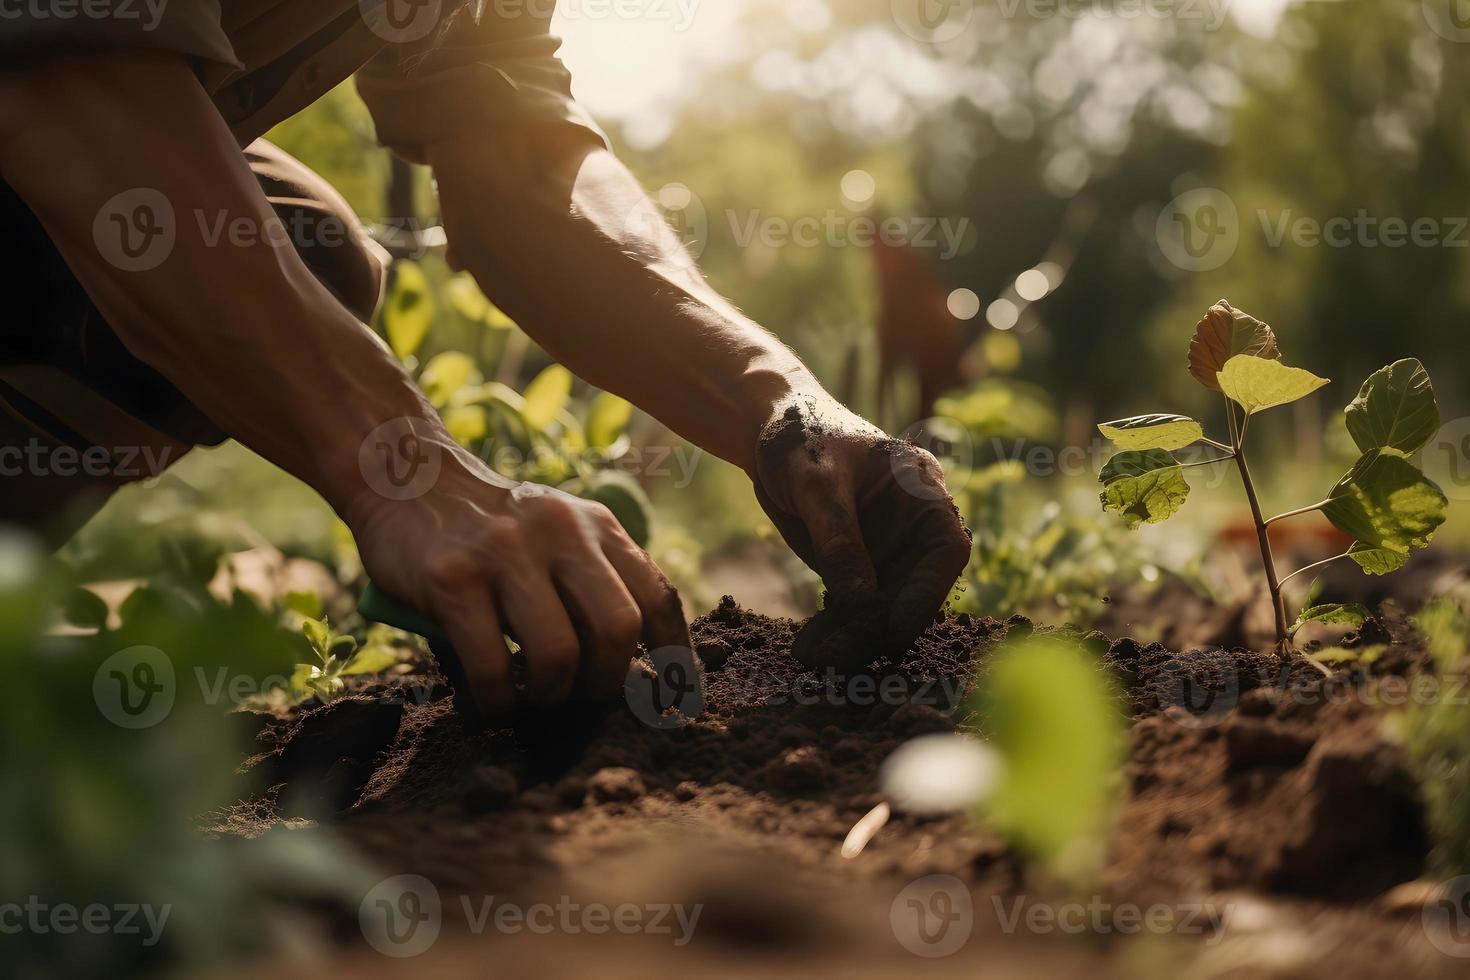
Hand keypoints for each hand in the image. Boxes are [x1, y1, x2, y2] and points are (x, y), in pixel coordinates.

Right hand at [347, 438, 690, 716]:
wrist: (407, 477)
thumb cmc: (491, 529)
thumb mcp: (559, 532)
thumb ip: (594, 578)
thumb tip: (632, 668)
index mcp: (598, 526)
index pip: (659, 597)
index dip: (674, 657)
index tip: (672, 699)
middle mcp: (561, 533)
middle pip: (618, 628)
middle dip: (607, 682)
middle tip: (583, 697)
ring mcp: (505, 554)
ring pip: (557, 653)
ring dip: (551, 695)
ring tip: (536, 699)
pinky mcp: (453, 579)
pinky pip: (491, 665)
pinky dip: (498, 701)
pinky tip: (493, 703)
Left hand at [752, 398, 971, 670]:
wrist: (766, 432)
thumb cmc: (801, 438)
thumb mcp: (817, 483)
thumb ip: (840, 538)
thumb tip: (860, 601)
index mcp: (921, 490)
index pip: (946, 546)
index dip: (930, 590)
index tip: (901, 627)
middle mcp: (911, 525)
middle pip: (910, 587)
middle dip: (879, 626)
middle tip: (841, 657)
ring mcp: (884, 548)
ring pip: (881, 604)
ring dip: (852, 635)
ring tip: (815, 658)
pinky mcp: (855, 565)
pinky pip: (851, 604)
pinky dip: (833, 627)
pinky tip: (809, 648)